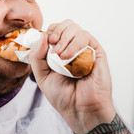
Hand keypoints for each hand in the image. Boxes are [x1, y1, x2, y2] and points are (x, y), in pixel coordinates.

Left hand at [29, 19, 115, 133]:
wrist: (79, 109)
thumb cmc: (62, 95)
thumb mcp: (41, 76)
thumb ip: (37, 56)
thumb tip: (43, 36)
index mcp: (59, 51)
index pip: (54, 30)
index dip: (49, 31)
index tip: (46, 42)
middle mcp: (72, 48)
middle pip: (65, 24)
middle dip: (56, 31)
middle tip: (52, 44)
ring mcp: (84, 49)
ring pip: (75, 28)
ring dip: (64, 39)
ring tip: (60, 56)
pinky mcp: (96, 52)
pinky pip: (85, 37)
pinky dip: (74, 44)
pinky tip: (68, 57)